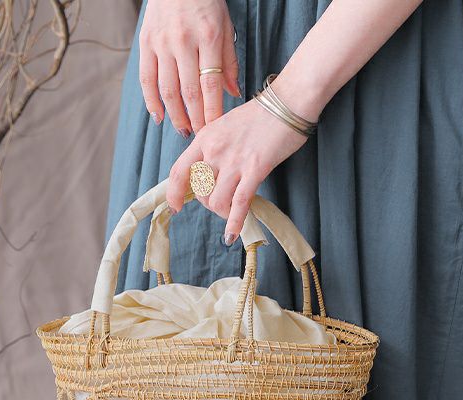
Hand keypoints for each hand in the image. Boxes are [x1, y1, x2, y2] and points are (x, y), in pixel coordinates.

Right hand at [139, 0, 240, 135]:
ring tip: (183, 129)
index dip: (212, 111)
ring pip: (168, 90)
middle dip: (195, 119)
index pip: (210, 84)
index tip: (214, 130)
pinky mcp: (146, 44)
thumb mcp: (225, 26)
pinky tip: (159, 117)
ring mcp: (162, 43)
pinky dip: (152, 102)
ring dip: (176, 115)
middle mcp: (184, 41)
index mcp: (208, 36)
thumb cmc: (206, 3)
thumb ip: (229, 61)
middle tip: (200, 136)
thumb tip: (233, 94)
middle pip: (189, 92)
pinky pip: (147, 80)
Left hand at [166, 99, 309, 240]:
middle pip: (199, 190)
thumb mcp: (225, 126)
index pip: (179, 171)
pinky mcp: (255, 170)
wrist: (288, 102)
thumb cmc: (260, 114)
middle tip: (219, 202)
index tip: (175, 206)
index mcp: (205, 138)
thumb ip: (213, 148)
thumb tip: (207, 172)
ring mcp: (234, 161)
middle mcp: (215, 150)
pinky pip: (238, 204)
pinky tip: (231, 235)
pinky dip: (233, 223)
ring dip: (221, 212)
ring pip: (216, 200)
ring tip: (229, 212)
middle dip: (206, 203)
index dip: (174, 193)